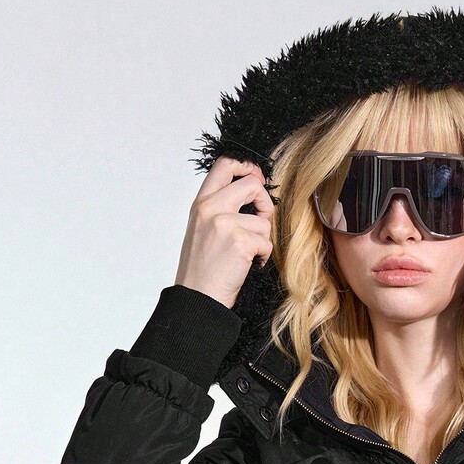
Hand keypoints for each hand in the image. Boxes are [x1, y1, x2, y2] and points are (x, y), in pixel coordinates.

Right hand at [174, 156, 274, 309]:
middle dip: (265, 203)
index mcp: (201, 204)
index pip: (224, 165)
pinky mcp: (239, 241)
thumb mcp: (203, 230)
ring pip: (263, 221)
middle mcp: (210, 208)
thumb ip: (220, 209)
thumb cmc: (202, 270)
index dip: (247, 167)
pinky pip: (266, 242)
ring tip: (247, 254)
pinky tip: (248, 265)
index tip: (257, 178)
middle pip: (252, 185)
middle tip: (262, 222)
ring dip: (262, 240)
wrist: (197, 298)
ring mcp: (224, 223)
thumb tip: (252, 194)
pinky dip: (263, 256)